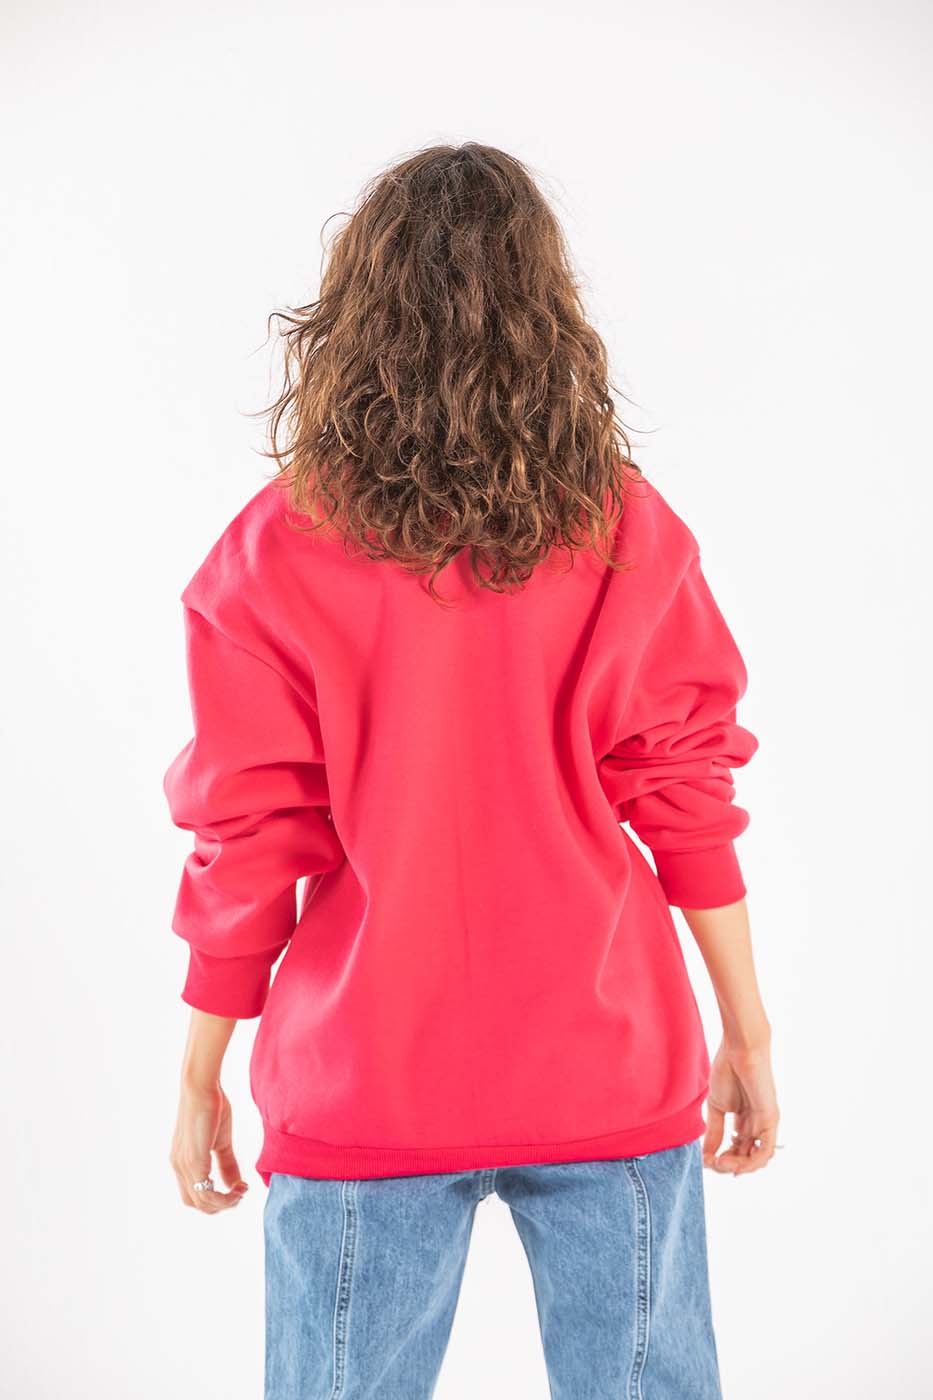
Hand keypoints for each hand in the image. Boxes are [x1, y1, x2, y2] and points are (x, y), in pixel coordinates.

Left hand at [169, 1080, 249, 1211]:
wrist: (202, 1086)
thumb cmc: (212, 1106)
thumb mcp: (221, 1141)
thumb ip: (227, 1164)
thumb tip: (237, 1185)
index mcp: (182, 1162)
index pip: (193, 1195)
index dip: (215, 1200)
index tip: (237, 1189)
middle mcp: (179, 1167)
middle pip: (196, 1204)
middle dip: (220, 1206)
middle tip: (240, 1194)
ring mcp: (184, 1166)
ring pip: (202, 1202)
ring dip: (225, 1203)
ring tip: (242, 1191)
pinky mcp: (194, 1161)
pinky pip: (207, 1192)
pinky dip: (224, 1197)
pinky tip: (238, 1187)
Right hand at [702, 1039, 779, 1175]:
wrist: (738, 1050)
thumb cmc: (727, 1070)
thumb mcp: (717, 1107)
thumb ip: (714, 1131)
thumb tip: (707, 1154)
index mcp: (744, 1121)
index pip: (736, 1150)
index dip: (721, 1159)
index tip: (705, 1160)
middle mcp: (757, 1126)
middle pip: (746, 1158)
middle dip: (727, 1165)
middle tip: (711, 1162)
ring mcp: (765, 1124)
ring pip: (757, 1159)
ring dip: (737, 1167)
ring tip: (720, 1162)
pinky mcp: (770, 1120)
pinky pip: (765, 1151)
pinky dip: (751, 1163)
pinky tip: (734, 1164)